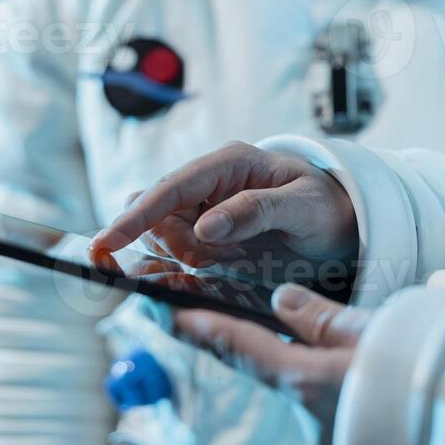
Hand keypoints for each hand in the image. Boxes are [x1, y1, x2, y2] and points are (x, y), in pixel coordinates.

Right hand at [90, 142, 357, 267]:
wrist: (338, 221)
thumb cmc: (324, 207)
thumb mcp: (304, 207)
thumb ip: (258, 211)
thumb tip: (205, 226)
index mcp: (230, 164)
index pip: (172, 186)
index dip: (137, 215)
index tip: (107, 242)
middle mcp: (208, 184)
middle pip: (155, 211)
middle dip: (152, 240)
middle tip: (173, 264)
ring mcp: (202, 211)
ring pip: (160, 237)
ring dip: (170, 259)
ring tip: (207, 267)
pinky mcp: (204, 238)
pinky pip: (174, 256)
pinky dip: (174, 272)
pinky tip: (191, 280)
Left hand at [175, 283, 371, 444]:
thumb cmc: (412, 379)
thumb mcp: (371, 332)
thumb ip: (321, 317)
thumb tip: (281, 298)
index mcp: (307, 380)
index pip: (242, 346)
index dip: (204, 328)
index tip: (169, 315)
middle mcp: (307, 412)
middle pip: (267, 364)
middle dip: (243, 340)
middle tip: (205, 316)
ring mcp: (325, 431)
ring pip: (298, 383)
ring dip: (297, 360)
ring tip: (302, 334)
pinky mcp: (344, 440)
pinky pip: (320, 400)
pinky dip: (320, 379)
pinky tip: (341, 368)